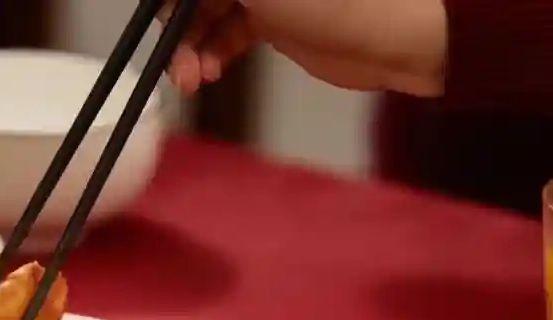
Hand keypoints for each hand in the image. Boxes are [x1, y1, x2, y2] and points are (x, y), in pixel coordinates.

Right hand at [160, 0, 446, 95]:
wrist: (393, 33)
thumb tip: (163, 1)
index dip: (166, 2)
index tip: (159, 24)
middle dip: (175, 24)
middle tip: (173, 61)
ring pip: (204, 13)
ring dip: (190, 47)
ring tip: (194, 79)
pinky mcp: (272, 19)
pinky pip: (225, 34)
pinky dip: (212, 53)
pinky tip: (210, 73)